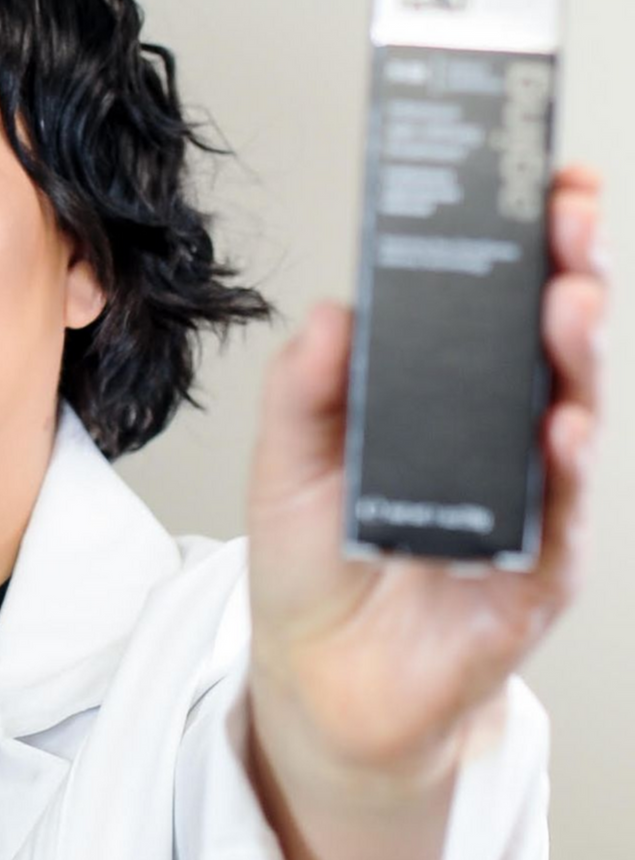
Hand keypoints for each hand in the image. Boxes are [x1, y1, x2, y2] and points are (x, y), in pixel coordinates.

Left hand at [245, 165, 606, 782]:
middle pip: (546, 343)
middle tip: (566, 214)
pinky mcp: (536, 571)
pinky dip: (560, 469)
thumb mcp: (287, 463)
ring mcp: (527, 500)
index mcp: (441, 400)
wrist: (321, 681)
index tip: (535, 178)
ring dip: (572, 356)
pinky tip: (557, 427)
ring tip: (566, 302)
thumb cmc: (315, 565)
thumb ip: (305, 390)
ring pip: (568, 412)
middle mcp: (497, 438)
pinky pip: (559, 514)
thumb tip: (332, 310)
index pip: (493, 307)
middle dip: (565, 271)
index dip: (520, 243)